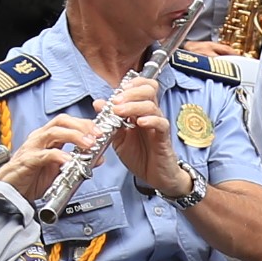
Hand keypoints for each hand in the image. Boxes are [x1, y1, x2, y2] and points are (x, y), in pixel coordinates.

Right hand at [0, 112, 100, 205]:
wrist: (11, 192)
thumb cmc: (32, 178)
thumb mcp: (60, 170)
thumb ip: (78, 162)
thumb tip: (98, 157)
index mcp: (47, 138)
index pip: (68, 122)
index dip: (85, 123)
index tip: (101, 130)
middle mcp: (40, 138)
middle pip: (61, 121)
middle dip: (82, 126)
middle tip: (97, 134)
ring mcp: (33, 147)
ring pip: (54, 133)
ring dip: (74, 136)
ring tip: (88, 144)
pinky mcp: (28, 160)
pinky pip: (45, 154)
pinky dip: (59, 156)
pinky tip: (70, 160)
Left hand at [103, 72, 184, 194]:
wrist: (155, 177)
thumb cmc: (140, 156)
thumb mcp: (118, 138)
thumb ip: (109, 121)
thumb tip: (98, 103)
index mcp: (139, 111)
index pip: (141, 87)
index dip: (131, 84)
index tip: (116, 92)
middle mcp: (150, 114)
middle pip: (148, 90)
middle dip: (130, 92)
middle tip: (115, 102)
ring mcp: (157, 124)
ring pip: (151, 105)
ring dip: (133, 105)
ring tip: (119, 112)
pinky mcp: (163, 137)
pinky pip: (160, 123)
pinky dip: (150, 120)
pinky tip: (139, 123)